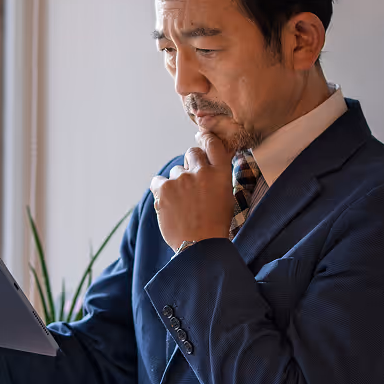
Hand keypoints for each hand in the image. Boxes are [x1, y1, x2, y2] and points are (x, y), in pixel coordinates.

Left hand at [150, 131, 234, 250]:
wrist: (200, 247)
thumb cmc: (214, 224)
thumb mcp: (225, 196)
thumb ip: (217, 176)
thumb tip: (206, 161)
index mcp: (220, 173)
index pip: (212, 144)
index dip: (205, 138)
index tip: (201, 136)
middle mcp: (202, 171)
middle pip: (191, 153)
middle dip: (190, 164)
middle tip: (190, 184)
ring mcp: (181, 179)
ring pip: (175, 171)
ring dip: (176, 183)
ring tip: (182, 205)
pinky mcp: (163, 189)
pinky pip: (158, 181)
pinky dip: (160, 190)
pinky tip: (167, 204)